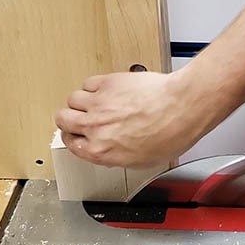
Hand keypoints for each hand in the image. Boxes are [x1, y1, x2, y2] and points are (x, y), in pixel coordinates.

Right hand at [55, 69, 206, 166]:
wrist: (180, 108)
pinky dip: (93, 86)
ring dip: (80, 101)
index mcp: (100, 151)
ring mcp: (99, 103)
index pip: (71, 144)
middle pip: (63, 119)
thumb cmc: (170, 134)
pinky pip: (88, 83)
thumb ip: (118, 156)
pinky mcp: (107, 83)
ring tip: (93, 102)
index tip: (77, 134)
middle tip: (77, 116)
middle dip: (69, 119)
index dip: (73, 138)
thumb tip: (116, 152)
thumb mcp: (143, 161)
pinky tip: (105, 89)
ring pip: (72, 99)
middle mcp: (94, 127)